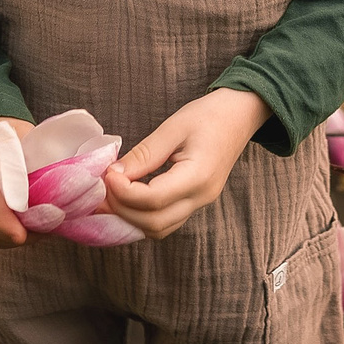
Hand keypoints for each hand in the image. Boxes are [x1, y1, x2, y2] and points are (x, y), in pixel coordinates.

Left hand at [102, 88, 269, 239]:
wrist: (240, 115)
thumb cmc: (209, 115)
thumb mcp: (174, 127)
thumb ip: (145, 154)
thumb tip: (114, 174)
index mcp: (198, 177)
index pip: (153, 200)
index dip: (123, 192)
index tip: (106, 174)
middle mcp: (201, 197)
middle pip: (154, 223)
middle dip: (122, 209)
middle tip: (102, 188)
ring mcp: (200, 203)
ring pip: (159, 228)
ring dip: (130, 218)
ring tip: (111, 195)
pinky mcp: (195, 202)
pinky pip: (165, 221)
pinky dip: (142, 216)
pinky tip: (127, 199)